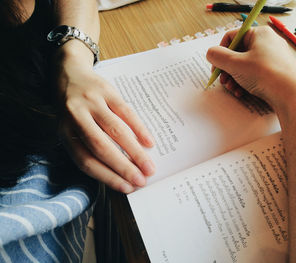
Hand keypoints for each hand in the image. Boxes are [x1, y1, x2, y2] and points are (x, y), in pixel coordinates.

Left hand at [53, 41, 154, 192]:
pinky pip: (126, 112)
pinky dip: (139, 128)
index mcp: (64, 132)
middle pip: (101, 148)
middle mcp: (75, 117)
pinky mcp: (106, 90)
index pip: (86, 161)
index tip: (127, 188)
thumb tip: (119, 171)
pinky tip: (149, 142)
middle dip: (123, 168)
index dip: (108, 177)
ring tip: (149, 167)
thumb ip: (89, 146)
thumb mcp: (72, 128)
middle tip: (142, 181)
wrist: (69, 72)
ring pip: (116, 131)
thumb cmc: (74, 109)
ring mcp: (91, 102)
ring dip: (134, 151)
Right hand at [206, 26, 295, 108]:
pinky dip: (245, 84)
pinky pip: (254, 75)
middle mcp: (266, 43)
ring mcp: (272, 59)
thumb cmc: (266, 74)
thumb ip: (218, 57)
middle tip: (223, 81)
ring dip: (234, 79)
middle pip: (237, 53)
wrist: (292, 95)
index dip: (220, 52)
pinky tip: (241, 93)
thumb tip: (211, 53)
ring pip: (244, 66)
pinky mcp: (274, 73)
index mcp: (259, 34)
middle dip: (227, 69)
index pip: (232, 37)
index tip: (215, 66)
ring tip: (232, 89)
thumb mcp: (236, 64)